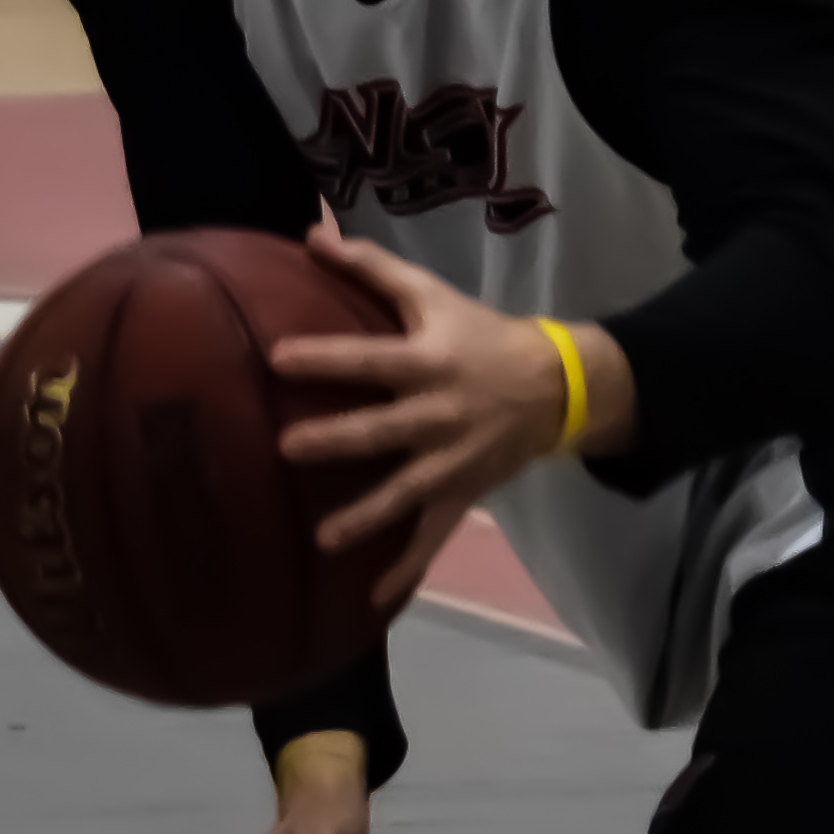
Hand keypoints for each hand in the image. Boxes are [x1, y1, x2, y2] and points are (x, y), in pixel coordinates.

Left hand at [271, 233, 635, 612]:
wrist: (555, 387)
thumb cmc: (480, 336)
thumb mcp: (433, 295)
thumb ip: (372, 268)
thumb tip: (311, 233)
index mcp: (427, 364)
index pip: (369, 360)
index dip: (326, 359)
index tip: (278, 360)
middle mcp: (438, 415)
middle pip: (382, 431)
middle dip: (338, 440)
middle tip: (288, 449)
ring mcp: (451, 462)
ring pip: (405, 494)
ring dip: (366, 517)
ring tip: (323, 540)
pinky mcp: (462, 495)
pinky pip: (432, 537)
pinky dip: (407, 569)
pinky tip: (374, 600)